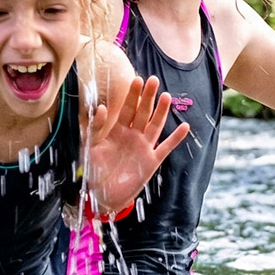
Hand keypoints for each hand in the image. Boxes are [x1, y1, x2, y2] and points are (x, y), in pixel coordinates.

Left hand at [84, 76, 191, 215]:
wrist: (102, 195)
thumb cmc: (94, 170)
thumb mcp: (90, 146)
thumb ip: (95, 127)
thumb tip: (102, 108)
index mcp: (117, 130)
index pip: (127, 109)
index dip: (132, 95)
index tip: (137, 79)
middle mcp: (133, 136)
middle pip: (143, 113)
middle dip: (148, 97)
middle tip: (153, 80)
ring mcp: (144, 147)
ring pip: (155, 126)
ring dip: (161, 112)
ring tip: (167, 97)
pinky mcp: (151, 161)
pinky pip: (165, 147)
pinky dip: (175, 138)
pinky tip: (185, 127)